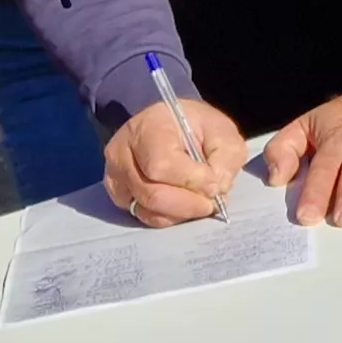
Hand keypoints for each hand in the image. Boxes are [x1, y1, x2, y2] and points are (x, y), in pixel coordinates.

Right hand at [105, 98, 245, 226]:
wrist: (170, 125)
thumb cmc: (197, 126)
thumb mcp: (222, 131)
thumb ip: (225, 157)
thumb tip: (217, 188)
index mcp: (148, 126)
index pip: (162, 165)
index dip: (192, 181)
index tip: (215, 185)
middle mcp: (122, 151)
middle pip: (152, 194)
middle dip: (189, 204)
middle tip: (212, 202)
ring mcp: (115, 175)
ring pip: (147, 210)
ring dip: (181, 213)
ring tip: (200, 202)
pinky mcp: (117, 193)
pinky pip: (143, 216)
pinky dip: (168, 217)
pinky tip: (183, 205)